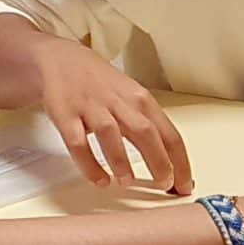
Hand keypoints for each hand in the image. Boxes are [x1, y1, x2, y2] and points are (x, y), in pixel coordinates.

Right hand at [36, 38, 194, 195]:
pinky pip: (78, 143)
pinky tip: (99, 180)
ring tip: (127, 182)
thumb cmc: (100, 83)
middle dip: (159, 162)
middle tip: (164, 186)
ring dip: (121, 161)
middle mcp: (119, 102)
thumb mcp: (131, 97)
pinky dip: (89, 164)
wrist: (59, 58)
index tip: (184, 185)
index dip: (180, 162)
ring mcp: (92, 107)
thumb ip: (148, 127)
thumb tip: (169, 163)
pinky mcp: (66, 115)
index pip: (169, 134)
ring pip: (111, 135)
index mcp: (140, 100)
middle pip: (146, 133)